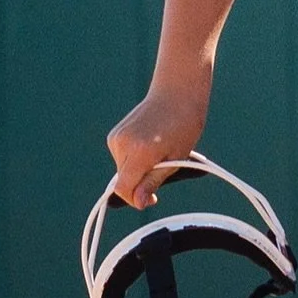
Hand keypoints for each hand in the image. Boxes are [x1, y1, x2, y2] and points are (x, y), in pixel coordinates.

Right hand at [107, 87, 207, 208]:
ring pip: (123, 170)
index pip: (123, 188)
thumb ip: (153, 181)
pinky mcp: (115, 134)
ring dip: (138, 170)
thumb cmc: (183, 126)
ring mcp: (116, 138)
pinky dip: (134, 159)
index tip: (153, 198)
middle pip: (123, 181)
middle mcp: (122, 144)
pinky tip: (149, 146)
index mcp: (139, 152)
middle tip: (165, 167)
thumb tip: (139, 202)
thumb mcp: (175, 158)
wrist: (176, 94)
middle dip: (141, 183)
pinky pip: (122, 158)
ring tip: (159, 153)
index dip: (136, 199)